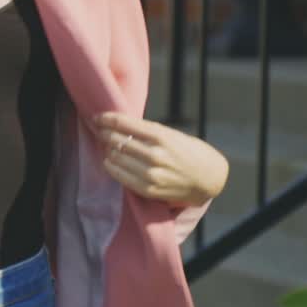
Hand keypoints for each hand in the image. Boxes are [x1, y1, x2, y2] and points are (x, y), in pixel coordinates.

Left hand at [93, 111, 227, 207]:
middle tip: (98, 129)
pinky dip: (111, 166)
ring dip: (107, 149)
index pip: (124, 124)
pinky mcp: (148, 189)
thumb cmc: (190, 152)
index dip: (106, 119)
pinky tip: (110, 160)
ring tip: (106, 145)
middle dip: (103, 133)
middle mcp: (154, 155)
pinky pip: (119, 176)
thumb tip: (120, 125)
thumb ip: (149, 131)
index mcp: (161, 136)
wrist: (208, 179)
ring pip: (115, 157)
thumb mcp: (173, 135)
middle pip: (116, 140)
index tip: (97, 117)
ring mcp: (150, 174)